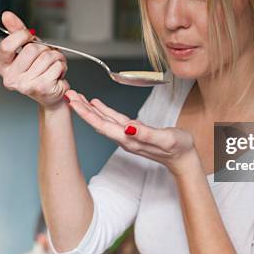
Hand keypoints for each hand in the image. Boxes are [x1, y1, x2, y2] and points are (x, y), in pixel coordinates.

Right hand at [0, 11, 69, 108]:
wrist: (50, 94)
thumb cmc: (38, 70)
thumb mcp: (26, 49)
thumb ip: (17, 31)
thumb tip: (6, 15)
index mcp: (3, 66)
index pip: (7, 45)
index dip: (22, 36)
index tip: (30, 36)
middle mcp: (11, 78)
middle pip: (31, 49)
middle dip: (45, 49)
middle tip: (46, 58)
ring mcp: (25, 85)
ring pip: (47, 57)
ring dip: (56, 58)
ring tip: (52, 66)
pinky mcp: (42, 88)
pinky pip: (57, 66)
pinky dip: (62, 66)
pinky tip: (57, 74)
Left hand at [65, 89, 198, 175]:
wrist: (184, 159)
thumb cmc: (178, 148)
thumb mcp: (165, 139)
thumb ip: (146, 133)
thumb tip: (128, 127)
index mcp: (129, 139)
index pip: (102, 125)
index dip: (86, 113)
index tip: (73, 102)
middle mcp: (125, 138)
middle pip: (98, 122)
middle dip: (82, 108)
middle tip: (68, 94)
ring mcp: (128, 135)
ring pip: (103, 120)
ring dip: (89, 108)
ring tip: (76, 97)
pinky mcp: (133, 131)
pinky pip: (113, 119)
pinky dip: (103, 110)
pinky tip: (96, 103)